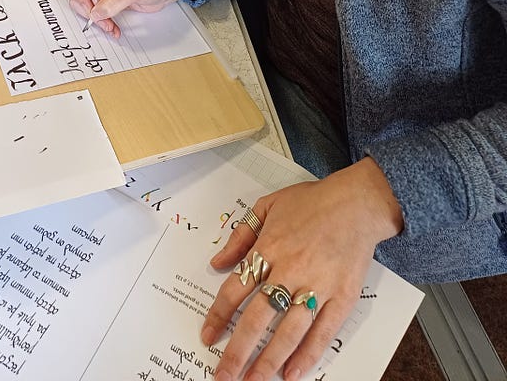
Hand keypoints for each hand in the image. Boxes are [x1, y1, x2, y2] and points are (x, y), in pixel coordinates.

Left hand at [202, 157, 403, 380]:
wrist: (356, 202)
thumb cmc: (312, 201)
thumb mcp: (268, 205)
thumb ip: (241, 234)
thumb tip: (217, 261)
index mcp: (269, 248)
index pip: (235, 289)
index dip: (219, 316)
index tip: (207, 336)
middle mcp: (290, 270)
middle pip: (258, 318)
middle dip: (237, 351)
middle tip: (223, 375)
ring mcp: (317, 286)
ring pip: (288, 331)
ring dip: (268, 360)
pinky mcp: (342, 297)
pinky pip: (322, 332)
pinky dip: (307, 355)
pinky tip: (292, 374)